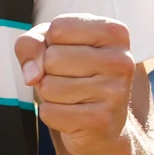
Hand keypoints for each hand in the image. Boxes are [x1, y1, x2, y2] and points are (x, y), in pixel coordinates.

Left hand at [15, 15, 134, 154]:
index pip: (59, 28)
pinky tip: (73, 115)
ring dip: (50, 95)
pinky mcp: (101, 121)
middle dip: (49, 72)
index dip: (51, 43)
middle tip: (72, 80)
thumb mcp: (52, 46)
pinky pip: (50, 112)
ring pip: (48, 86)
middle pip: (52, 58)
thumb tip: (31, 76)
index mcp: (115, 32)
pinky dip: (52, 115)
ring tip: (73, 97)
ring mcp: (115, 92)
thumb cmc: (75, 75)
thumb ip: (32, 44)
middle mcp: (121, 60)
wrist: (102, 126)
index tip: (71, 53)